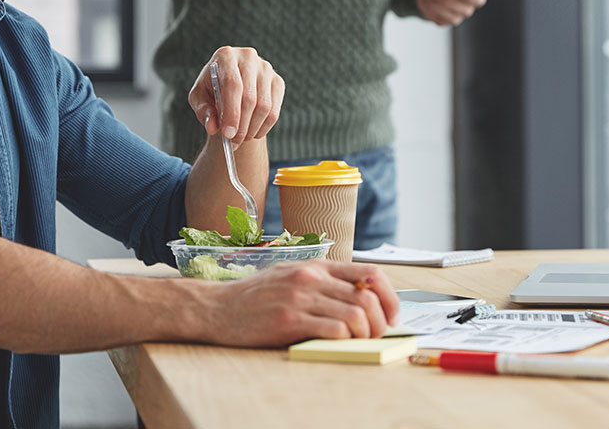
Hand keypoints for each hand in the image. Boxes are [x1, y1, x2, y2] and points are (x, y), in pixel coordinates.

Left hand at [189, 46, 284, 145]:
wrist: (230, 83)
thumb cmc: (211, 89)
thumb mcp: (199, 97)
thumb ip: (203, 111)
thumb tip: (212, 128)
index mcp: (226, 56)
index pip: (233, 84)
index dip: (231, 112)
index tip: (228, 134)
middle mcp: (248, 57)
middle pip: (250, 97)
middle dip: (241, 126)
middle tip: (233, 143)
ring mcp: (266, 68)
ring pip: (264, 106)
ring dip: (252, 128)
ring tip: (241, 138)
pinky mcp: (277, 81)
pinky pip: (274, 110)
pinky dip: (264, 127)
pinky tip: (253, 132)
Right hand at [202, 261, 399, 346]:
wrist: (217, 307)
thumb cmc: (255, 296)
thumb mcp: (292, 276)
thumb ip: (324, 283)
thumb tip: (362, 299)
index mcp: (316, 266)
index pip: (371, 273)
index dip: (390, 297)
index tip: (391, 315)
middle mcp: (311, 277)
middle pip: (368, 296)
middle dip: (381, 321)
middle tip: (376, 336)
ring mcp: (300, 297)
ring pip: (356, 314)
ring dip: (366, 334)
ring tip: (359, 342)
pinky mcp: (289, 320)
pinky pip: (333, 330)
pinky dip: (345, 340)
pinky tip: (338, 343)